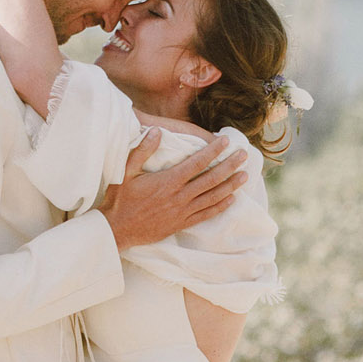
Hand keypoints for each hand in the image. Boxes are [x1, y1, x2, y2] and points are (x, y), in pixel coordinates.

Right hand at [98, 134, 245, 251]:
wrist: (118, 230)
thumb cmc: (120, 199)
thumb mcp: (126, 171)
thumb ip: (142, 150)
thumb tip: (157, 131)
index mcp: (168, 181)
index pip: (197, 163)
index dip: (213, 151)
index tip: (225, 140)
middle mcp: (179, 196)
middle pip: (210, 179)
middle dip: (229, 166)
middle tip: (244, 155)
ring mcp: (182, 212)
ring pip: (212, 197)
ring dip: (230, 185)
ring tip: (245, 176)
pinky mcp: (181, 224)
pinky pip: (206, 215)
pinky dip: (220, 206)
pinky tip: (231, 199)